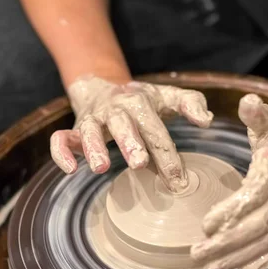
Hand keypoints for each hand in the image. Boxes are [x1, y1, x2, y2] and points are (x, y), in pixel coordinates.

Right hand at [50, 76, 213, 191]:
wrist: (102, 87)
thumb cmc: (142, 102)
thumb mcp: (168, 97)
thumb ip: (190, 103)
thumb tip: (207, 121)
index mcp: (140, 103)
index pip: (156, 129)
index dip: (168, 154)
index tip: (179, 181)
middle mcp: (115, 110)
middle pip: (122, 124)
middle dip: (130, 142)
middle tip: (140, 163)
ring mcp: (92, 120)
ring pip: (89, 130)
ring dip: (94, 147)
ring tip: (101, 168)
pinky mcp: (74, 130)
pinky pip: (60, 139)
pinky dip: (61, 152)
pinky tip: (71, 169)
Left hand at [190, 94, 267, 268]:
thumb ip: (258, 114)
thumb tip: (247, 103)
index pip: (255, 195)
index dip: (233, 212)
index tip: (206, 225)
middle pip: (259, 225)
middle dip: (228, 243)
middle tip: (198, 253)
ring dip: (240, 257)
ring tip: (212, 267)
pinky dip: (266, 261)